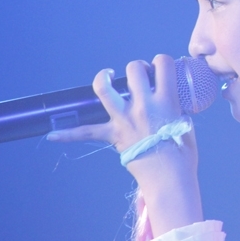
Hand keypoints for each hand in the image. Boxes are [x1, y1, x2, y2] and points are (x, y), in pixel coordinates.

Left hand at [48, 55, 202, 232]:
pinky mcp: (113, 135)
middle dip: (138, 68)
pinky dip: (68, 135)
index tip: (161, 71)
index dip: (162, 62)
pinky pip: (86, 133)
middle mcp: (143, 105)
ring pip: (104, 89)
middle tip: (142, 77)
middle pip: (134, 70)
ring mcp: (124, 119)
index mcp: (167, 100)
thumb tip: (170, 107)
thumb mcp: (186, 125)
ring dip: (104, 78)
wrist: (169, 178)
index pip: (163, 64)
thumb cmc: (183, 155)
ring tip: (108, 76)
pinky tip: (52, 136)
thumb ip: (176, 110)